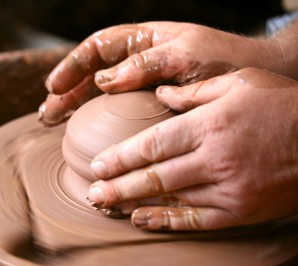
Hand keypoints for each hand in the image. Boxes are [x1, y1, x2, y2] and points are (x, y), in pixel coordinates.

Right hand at [39, 21, 284, 125]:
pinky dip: (105, 122)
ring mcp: (148, 86)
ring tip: (58, 122)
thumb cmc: (226, 60)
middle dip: (69, 92)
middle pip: (95, 74)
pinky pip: (125, 112)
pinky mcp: (158, 107)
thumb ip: (147, 63)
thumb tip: (104, 80)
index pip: (99, 49)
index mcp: (147, 42)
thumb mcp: (188, 54)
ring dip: (79, 107)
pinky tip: (93, 133)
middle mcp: (143, 63)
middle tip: (48, 114)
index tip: (54, 87)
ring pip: (105, 95)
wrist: (258, 77)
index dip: (73, 67)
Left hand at [88, 68, 297, 230]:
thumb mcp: (239, 84)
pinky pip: (196, 219)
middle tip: (92, 193)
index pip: (153, 144)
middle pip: (154, 175)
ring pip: (170, 198)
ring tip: (108, 207)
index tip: (98, 166)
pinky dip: (167, 222)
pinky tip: (142, 221)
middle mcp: (214, 158)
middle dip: (118, 185)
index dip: (121, 157)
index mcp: (210, 124)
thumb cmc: (281, 106)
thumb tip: (161, 95)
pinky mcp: (239, 210)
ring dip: (135, 203)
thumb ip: (195, 92)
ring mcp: (227, 188)